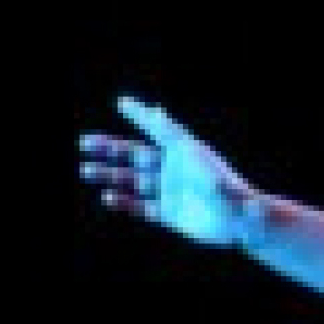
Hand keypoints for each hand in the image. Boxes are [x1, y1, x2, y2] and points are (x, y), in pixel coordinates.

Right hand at [76, 97, 264, 250]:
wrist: (240, 220)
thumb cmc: (219, 181)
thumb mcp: (186, 149)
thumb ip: (159, 126)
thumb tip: (131, 103)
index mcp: (182, 152)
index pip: (154, 131)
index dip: (138, 119)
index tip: (121, 104)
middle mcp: (174, 170)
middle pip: (135, 156)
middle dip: (109, 151)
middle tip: (83, 145)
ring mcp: (170, 192)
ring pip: (133, 181)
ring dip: (109, 175)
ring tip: (85, 170)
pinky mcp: (170, 214)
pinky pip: (141, 207)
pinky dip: (123, 202)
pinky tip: (106, 197)